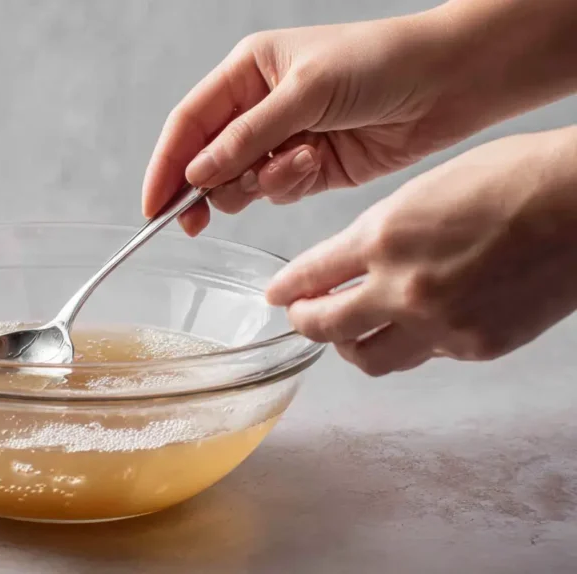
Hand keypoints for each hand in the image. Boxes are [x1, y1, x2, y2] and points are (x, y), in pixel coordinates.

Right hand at [143, 0, 576, 235]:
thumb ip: (248, 137)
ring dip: (262, 183)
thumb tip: (197, 172)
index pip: (188, 124)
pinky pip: (277, 193)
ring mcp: (284, 140)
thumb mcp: (305, 92)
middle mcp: (258, 108)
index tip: (153, 207)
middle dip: (209, 186)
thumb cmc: (380, 63)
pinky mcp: (310, 168)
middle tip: (201, 216)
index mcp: (246, 73)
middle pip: (206, 161)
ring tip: (300, 162)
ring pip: (241, 183)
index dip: (165, 165)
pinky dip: (290, 187)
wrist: (449, 83)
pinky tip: (317, 164)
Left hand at [266, 127, 576, 375]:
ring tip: (350, 332)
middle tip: (302, 316)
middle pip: (326, 328)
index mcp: (383, 236)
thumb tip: (349, 267)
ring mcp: (439, 323)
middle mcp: (402, 287)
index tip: (277, 295)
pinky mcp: (475, 347)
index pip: (311, 275)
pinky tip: (418, 323)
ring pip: (369, 358)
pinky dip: (412, 341)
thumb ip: (379, 234)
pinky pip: (424, 355)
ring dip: (350, 346)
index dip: (288, 289)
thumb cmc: (513, 180)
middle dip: (306, 322)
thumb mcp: (423, 191)